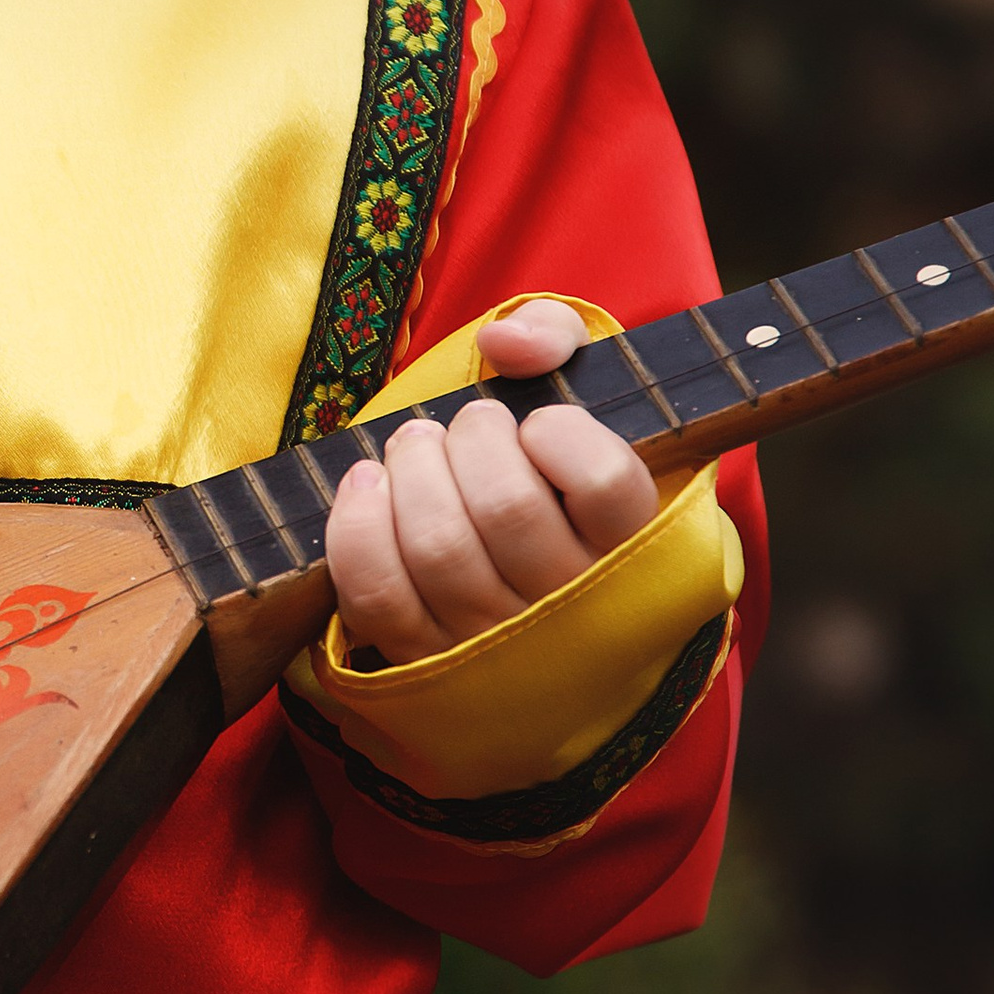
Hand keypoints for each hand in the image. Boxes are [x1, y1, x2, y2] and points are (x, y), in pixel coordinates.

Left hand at [324, 299, 660, 665]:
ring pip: (439, 549)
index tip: (537, 424)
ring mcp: (498, 641)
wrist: (534, 577)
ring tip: (416, 448)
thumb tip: (504, 343)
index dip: (556, 434)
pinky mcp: (426, 657)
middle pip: (505, 509)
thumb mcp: (579, 388)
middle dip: (466, 441)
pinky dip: (358, 528)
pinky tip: (368, 485)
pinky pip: (378, 595)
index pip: (604, 483)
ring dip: (411, 474)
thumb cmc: (558, 469)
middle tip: (460, 426)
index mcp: (635, 541)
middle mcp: (572, 603)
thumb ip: (555, 335)